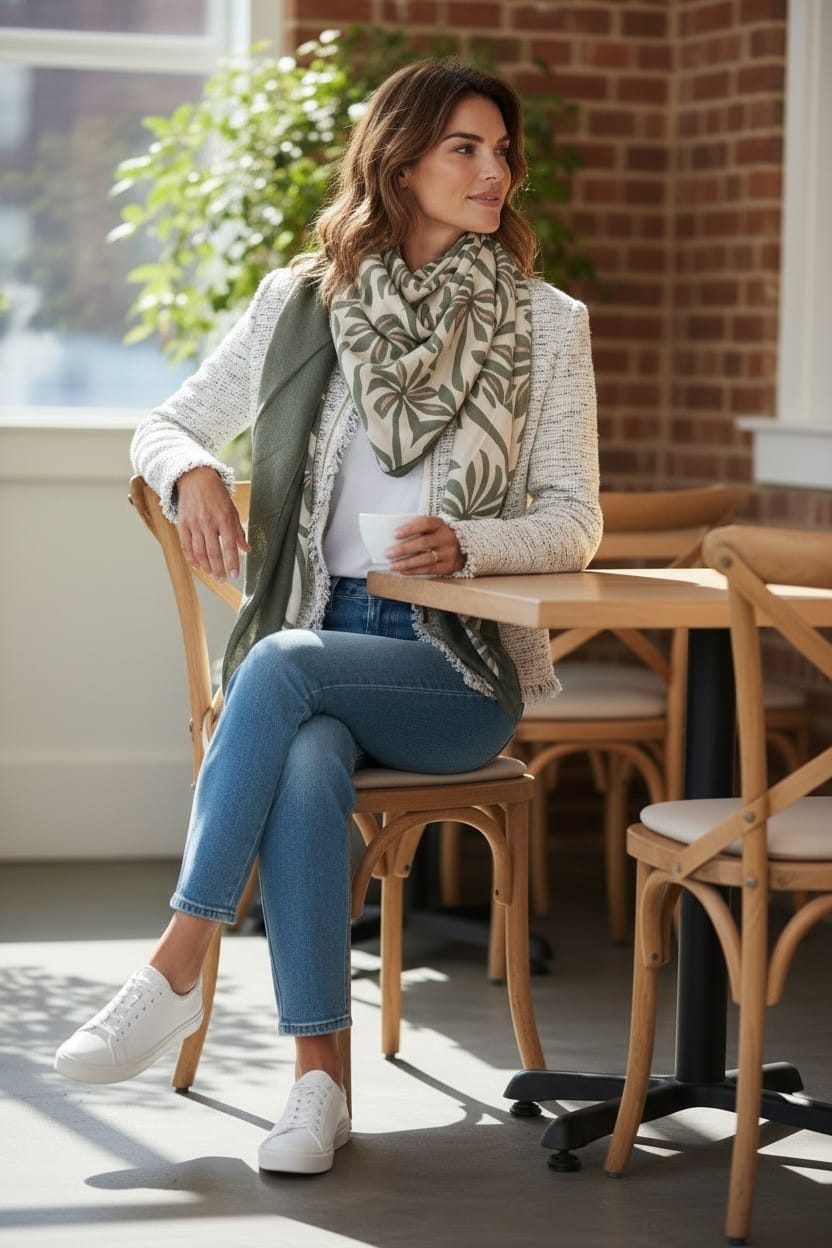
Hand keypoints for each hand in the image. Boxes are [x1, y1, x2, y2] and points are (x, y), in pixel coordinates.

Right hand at [175, 467, 250, 581]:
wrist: (195, 478)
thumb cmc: (216, 494)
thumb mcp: (232, 510)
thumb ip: (238, 531)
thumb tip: (247, 549)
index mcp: (224, 518)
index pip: (229, 545)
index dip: (232, 562)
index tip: (234, 575)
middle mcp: (208, 522)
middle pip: (213, 552)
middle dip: (218, 569)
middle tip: (222, 580)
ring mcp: (194, 523)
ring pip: (199, 551)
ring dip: (206, 566)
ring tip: (212, 575)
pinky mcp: (182, 523)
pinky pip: (186, 545)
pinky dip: (191, 558)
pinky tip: (197, 566)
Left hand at [384, 515, 463, 575]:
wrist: (466, 548)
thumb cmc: (440, 536)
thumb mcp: (434, 528)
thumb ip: (418, 530)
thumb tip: (393, 538)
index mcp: (440, 524)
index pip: (425, 523)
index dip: (410, 528)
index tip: (395, 534)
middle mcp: (446, 538)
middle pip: (423, 543)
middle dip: (403, 549)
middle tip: (388, 553)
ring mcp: (449, 553)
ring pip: (425, 559)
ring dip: (406, 563)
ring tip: (392, 565)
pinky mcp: (448, 566)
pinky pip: (429, 570)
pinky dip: (414, 571)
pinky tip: (403, 571)